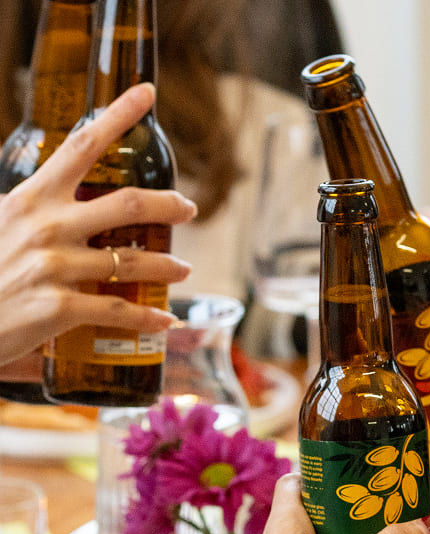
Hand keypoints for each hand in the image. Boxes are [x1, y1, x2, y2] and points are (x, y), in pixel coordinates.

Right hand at [0, 82, 195, 368]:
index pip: (81, 145)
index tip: (147, 95)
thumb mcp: (2, 221)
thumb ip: (34, 207)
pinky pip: (118, 310)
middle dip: (169, 204)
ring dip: (167, 265)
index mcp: (33, 198)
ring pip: (132, 261)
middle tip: (189, 210)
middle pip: (129, 203)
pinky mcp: (59, 307)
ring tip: (183, 269)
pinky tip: (163, 320)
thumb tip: (62, 194)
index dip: (118, 116)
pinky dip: (147, 317)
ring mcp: (54, 266)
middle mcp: (47, 226)